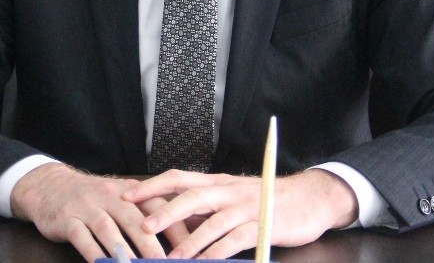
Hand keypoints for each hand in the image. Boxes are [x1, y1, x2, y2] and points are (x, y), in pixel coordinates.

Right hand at [10, 162, 175, 261]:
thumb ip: (145, 215)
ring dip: (123, 252)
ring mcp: (88, 207)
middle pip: (135, 220)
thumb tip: (179, 238)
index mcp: (129, 191)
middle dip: (152, 244)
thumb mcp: (121, 199)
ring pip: (109, 229)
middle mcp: (110, 196)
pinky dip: (94, 254)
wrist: (51, 186)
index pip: (158, 207)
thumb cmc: (94, 198)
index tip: (191, 248)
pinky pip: (82, 238)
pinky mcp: (68, 219)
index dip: (175, 227)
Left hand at [121, 168, 358, 258]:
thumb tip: (171, 218)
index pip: (178, 178)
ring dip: (189, 242)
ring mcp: (245, 207)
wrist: (308, 199)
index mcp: (217, 182)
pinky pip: (235, 240)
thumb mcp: (231, 197)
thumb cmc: (265, 199)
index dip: (152, 186)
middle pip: (191, 196)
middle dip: (164, 211)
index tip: (126, 195)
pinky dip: (217, 253)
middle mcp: (228, 190)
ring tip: (170, 258)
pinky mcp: (261, 225)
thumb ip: (205, 206)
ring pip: (211, 222)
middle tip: (142, 226)